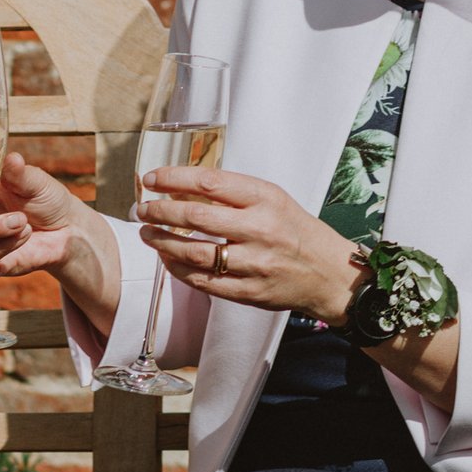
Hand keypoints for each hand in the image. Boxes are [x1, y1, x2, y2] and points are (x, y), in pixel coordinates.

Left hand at [136, 167, 361, 324]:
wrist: (329, 273)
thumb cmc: (295, 230)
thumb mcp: (272, 199)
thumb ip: (233, 193)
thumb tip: (182, 186)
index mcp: (265, 198)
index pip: (209, 182)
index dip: (173, 179)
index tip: (151, 180)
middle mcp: (260, 229)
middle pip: (196, 216)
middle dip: (160, 211)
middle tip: (142, 209)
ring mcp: (255, 263)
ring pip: (195, 252)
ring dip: (162, 241)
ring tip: (147, 233)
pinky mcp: (250, 292)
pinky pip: (204, 281)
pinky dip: (178, 269)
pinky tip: (167, 259)